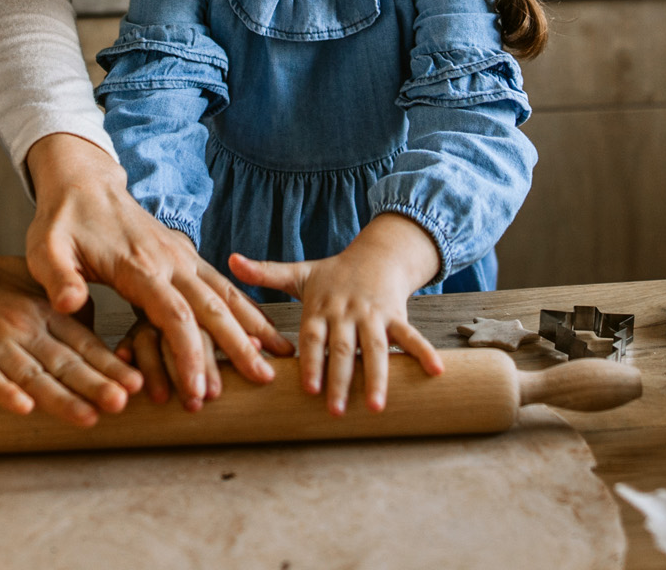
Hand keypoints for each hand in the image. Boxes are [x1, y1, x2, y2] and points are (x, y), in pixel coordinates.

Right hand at [0, 202, 140, 425]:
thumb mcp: (29, 284)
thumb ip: (62, 307)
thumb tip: (96, 329)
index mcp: (42, 311)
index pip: (82, 342)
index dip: (109, 365)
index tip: (138, 384)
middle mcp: (21, 327)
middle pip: (63, 361)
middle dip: (95, 384)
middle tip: (124, 403)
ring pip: (30, 374)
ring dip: (60, 398)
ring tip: (87, 416)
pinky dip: (2, 392)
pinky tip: (21, 408)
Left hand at [25, 133, 292, 405]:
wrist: (85, 184)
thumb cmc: (62, 222)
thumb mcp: (46, 248)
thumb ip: (57, 277)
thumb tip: (71, 304)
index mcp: (139, 266)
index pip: (174, 315)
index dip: (189, 355)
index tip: (199, 391)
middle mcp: (170, 261)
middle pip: (212, 307)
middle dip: (238, 346)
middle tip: (262, 381)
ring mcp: (183, 257)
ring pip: (227, 295)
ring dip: (253, 326)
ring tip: (281, 357)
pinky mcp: (186, 258)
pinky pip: (223, 286)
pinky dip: (248, 309)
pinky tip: (265, 330)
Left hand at [228, 212, 445, 414]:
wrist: (378, 254)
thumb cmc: (333, 273)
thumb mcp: (299, 272)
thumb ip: (265, 274)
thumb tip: (229, 261)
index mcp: (321, 307)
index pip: (313, 338)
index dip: (311, 362)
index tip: (308, 387)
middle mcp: (347, 312)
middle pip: (343, 349)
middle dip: (341, 380)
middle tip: (336, 411)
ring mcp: (374, 315)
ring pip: (376, 349)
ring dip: (378, 378)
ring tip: (377, 408)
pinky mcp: (397, 316)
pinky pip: (411, 336)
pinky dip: (424, 353)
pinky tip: (436, 373)